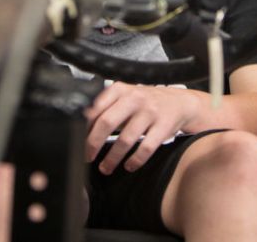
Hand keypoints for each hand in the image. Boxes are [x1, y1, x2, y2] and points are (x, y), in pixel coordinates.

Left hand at [84, 82, 200, 174]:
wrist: (179, 102)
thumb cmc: (146, 103)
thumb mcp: (124, 98)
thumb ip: (104, 109)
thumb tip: (80, 130)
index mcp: (120, 90)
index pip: (95, 108)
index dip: (83, 128)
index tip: (77, 142)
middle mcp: (134, 98)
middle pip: (107, 122)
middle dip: (93, 144)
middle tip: (87, 157)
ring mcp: (150, 111)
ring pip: (125, 139)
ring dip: (112, 158)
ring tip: (105, 167)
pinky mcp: (163, 125)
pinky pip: (146, 148)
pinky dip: (135, 161)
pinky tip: (129, 166)